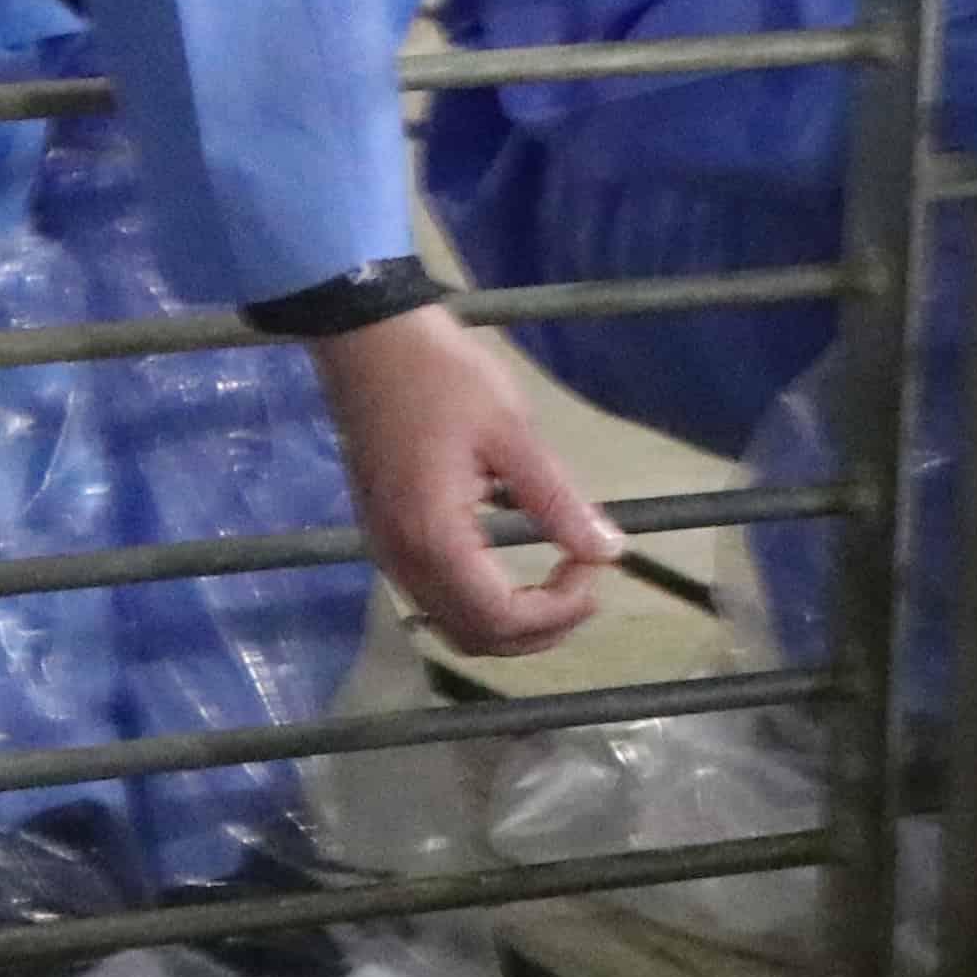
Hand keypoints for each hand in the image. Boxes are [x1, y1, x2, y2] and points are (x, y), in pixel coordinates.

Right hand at [308, 305, 629, 653]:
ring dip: (511, 621)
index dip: (559, 611)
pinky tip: (515, 568)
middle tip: (587, 583)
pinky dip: (481, 601)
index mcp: (434, 537)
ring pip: (453, 624)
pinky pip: (435, 596)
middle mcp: (402, 560)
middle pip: (476, 636)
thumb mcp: (513, 432)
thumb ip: (559, 501)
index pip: (501, 617)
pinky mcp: (384, 536)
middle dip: (541, 627)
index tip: (597, 570)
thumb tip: (609, 551)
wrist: (367, 340)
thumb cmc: (442, 376)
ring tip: (560, 582)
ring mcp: (386, 551)